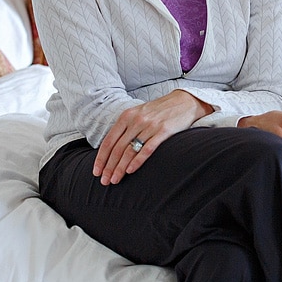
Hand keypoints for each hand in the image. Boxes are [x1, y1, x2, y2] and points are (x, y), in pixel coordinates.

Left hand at [93, 90, 211, 185]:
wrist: (185, 101)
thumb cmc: (161, 110)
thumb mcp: (139, 113)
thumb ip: (126, 127)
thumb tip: (112, 148)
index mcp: (127, 116)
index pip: (109, 140)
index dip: (101, 158)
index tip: (96, 171)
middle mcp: (136, 120)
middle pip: (118, 148)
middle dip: (109, 167)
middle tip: (105, 181)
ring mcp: (150, 126)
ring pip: (130, 150)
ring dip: (120, 168)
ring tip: (115, 180)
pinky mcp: (164, 131)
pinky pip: (147, 149)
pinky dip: (137, 161)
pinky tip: (130, 170)